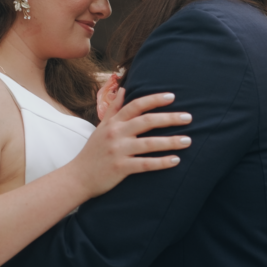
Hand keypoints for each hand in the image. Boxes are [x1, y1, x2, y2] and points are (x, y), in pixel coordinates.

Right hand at [67, 88, 191, 197]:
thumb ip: (114, 109)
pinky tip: (176, 160)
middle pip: (146, 121)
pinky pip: (145, 164)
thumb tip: (123, 89)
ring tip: (188, 140)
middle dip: (169, 118)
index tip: (172, 97)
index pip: (136, 105)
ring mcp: (118, 151)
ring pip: (149, 144)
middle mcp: (116, 134)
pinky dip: (161, 162)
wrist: (78, 177)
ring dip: (170, 142)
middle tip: (189, 117)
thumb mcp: (101, 127)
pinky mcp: (120, 168)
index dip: (155, 99)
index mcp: (113, 123)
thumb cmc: (93, 151)